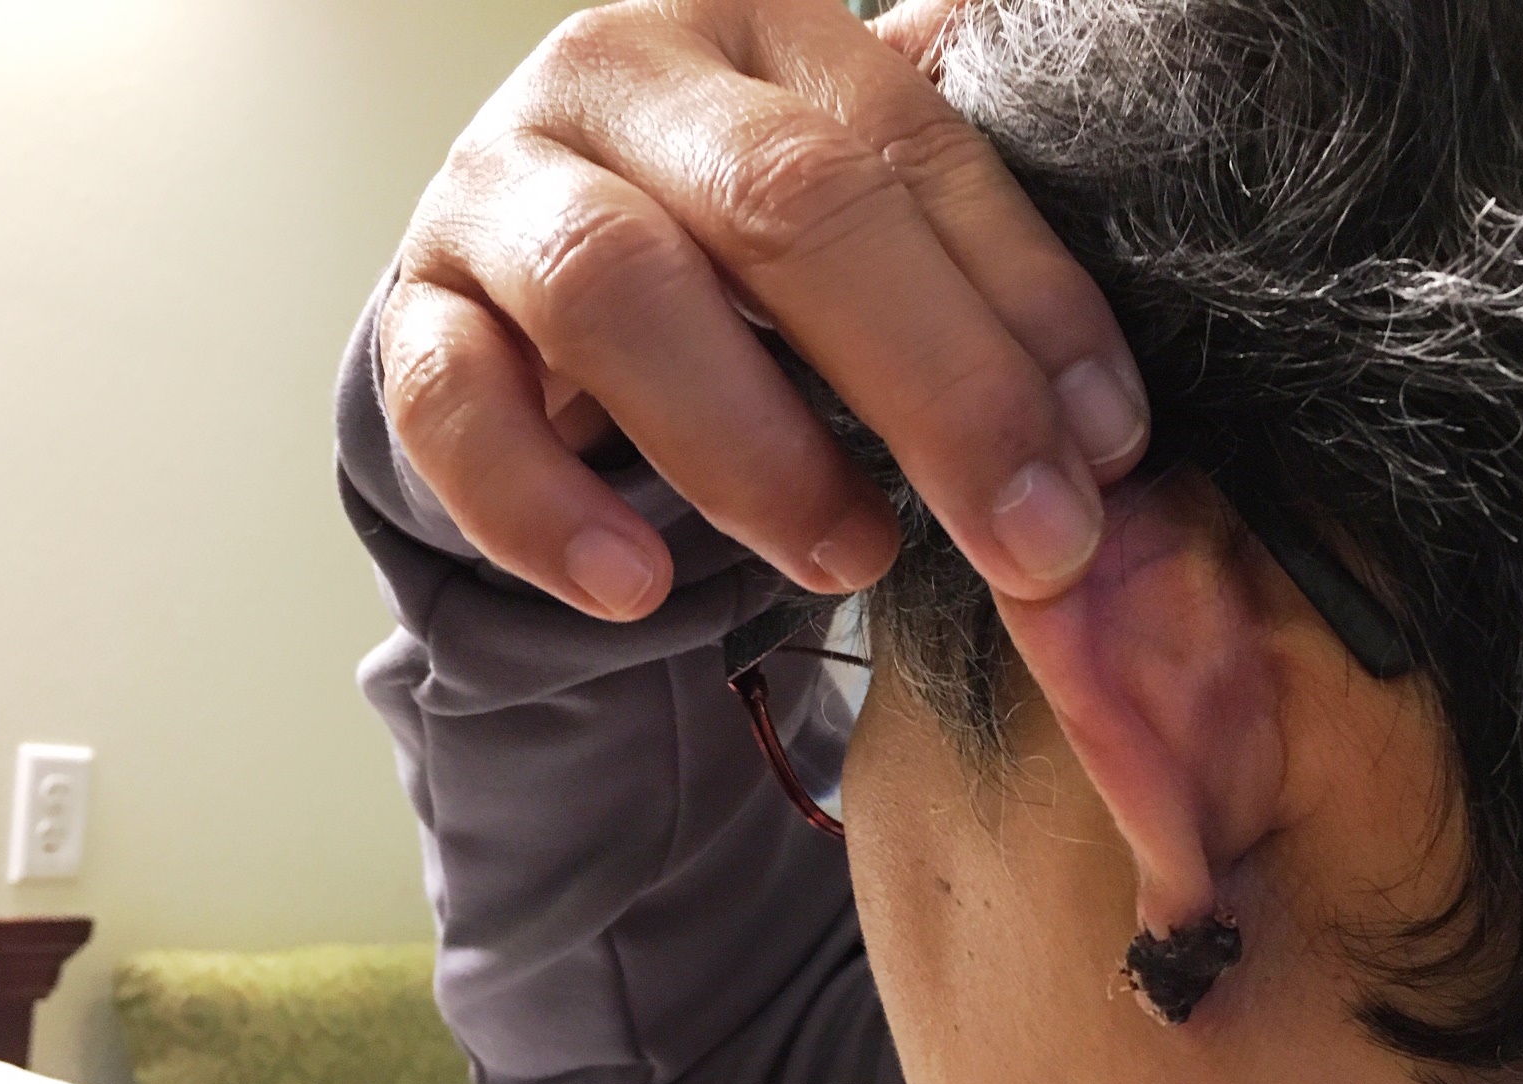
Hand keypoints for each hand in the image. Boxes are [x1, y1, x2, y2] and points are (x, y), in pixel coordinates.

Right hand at [380, 0, 1149, 620]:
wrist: (535, 300)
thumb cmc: (740, 276)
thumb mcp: (864, 248)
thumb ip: (969, 290)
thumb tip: (1103, 438)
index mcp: (773, 36)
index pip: (918, 150)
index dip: (1027, 307)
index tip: (1107, 453)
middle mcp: (627, 75)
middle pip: (783, 202)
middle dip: (932, 387)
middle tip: (1028, 538)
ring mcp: (499, 186)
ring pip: (611, 287)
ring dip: (753, 447)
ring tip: (851, 558)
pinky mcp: (416, 311)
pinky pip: (450, 405)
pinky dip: (544, 509)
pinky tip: (634, 588)